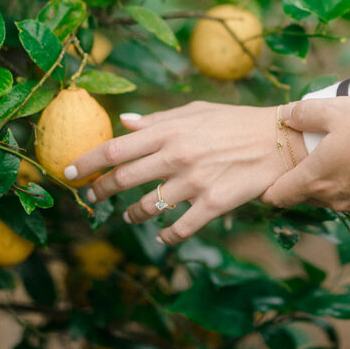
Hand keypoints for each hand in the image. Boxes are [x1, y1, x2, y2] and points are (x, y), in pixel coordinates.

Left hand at [67, 100, 306, 244]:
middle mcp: (177, 156)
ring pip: (147, 207)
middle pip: (123, 179)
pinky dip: (167, 236)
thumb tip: (123, 122)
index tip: (68, 172)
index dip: (87, 162)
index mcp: (170, 131)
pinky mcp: (214, 204)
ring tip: (128, 215)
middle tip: (92, 198)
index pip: (115, 148)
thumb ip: (158, 119)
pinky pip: (180, 228)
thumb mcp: (197, 112)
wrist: (281, 140)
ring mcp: (195, 182)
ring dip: (131, 215)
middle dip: (101, 191)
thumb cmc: (237, 122)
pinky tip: (163, 236)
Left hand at [262, 96, 349, 215]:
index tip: (270, 178)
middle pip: (307, 195)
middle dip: (305, 180)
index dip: (270, 189)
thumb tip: (287, 116)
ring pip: (335, 198)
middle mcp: (333, 201)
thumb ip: (307, 113)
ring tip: (347, 156)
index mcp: (314, 179)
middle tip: (314, 156)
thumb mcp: (338, 110)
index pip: (278, 196)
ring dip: (335, 182)